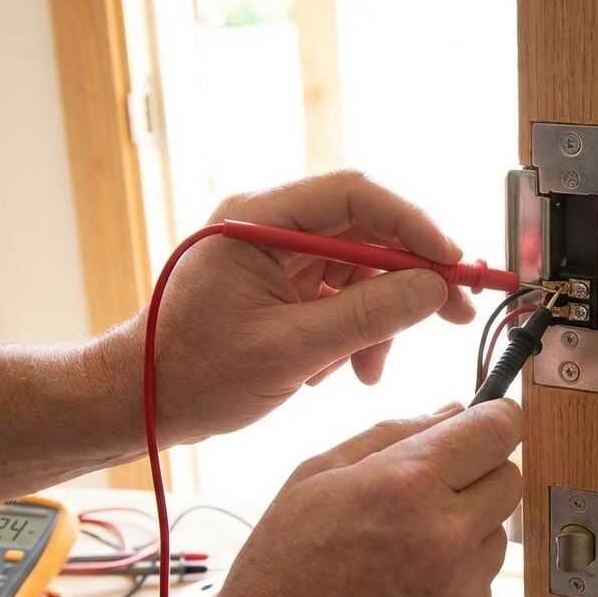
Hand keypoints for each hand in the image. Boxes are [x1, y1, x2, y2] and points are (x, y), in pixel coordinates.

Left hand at [97, 171, 476, 446]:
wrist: (140, 402)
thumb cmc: (193, 373)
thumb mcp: (289, 350)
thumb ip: (367, 317)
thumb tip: (434, 290)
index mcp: (260, 219)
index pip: (357, 194)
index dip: (414, 224)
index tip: (453, 264)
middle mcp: (271, 224)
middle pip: (368, 230)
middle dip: (412, 278)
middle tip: (457, 313)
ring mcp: (277, 254)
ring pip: (361, 269)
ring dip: (380, 319)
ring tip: (370, 369)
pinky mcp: (281, 284)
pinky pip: (341, 296)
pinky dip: (354, 332)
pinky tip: (341, 370)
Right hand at [140, 400, 524, 596]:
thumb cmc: (279, 578)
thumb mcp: (314, 480)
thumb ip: (392, 436)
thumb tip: (454, 409)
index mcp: (404, 485)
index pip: (498, 430)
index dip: (496, 420)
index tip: (490, 423)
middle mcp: (444, 536)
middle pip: (509, 479)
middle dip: (478, 477)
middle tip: (428, 496)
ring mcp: (462, 591)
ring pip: (496, 535)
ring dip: (464, 535)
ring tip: (399, 559)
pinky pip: (482, 588)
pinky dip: (454, 587)